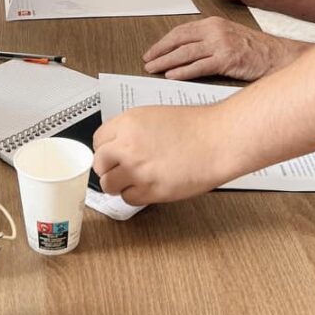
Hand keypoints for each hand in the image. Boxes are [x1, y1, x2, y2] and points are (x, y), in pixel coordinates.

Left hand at [93, 105, 226, 204]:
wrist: (216, 140)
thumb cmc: (195, 126)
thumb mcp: (154, 116)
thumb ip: (131, 130)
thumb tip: (118, 143)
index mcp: (128, 123)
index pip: (98, 140)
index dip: (105, 149)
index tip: (111, 154)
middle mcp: (127, 146)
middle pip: (99, 164)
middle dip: (108, 168)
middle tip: (120, 169)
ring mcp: (137, 170)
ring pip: (109, 184)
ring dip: (118, 184)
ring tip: (133, 180)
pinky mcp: (150, 191)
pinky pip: (128, 198)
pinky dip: (134, 195)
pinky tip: (147, 187)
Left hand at [143, 15, 293, 80]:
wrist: (276, 55)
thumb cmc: (253, 49)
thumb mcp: (227, 36)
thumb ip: (207, 40)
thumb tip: (183, 52)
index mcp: (212, 23)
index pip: (181, 31)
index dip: (164, 42)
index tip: (153, 51)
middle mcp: (214, 31)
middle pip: (179, 40)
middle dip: (160, 51)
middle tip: (147, 60)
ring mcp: (221, 44)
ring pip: (185, 53)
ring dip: (166, 62)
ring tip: (153, 69)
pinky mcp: (227, 59)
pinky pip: (199, 66)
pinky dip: (183, 71)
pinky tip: (172, 76)